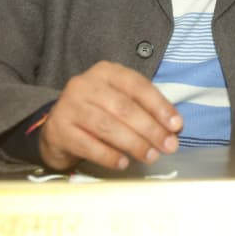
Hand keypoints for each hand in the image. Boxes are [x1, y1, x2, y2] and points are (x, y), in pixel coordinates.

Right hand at [38, 61, 182, 170]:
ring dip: (134, 144)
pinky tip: (124, 163)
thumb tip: (174, 128)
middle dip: (150, 129)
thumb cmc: (97, 113)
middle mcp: (85, 84)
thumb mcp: (120, 102)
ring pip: (108, 126)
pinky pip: (89, 145)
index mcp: (106, 72)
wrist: (57, 129)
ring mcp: (69, 106)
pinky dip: (109, 156)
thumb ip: (145, 110)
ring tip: (151, 156)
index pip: (138, 86)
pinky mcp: (59, 129)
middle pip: (124, 108)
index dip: (160, 106)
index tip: (177, 126)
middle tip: (168, 146)